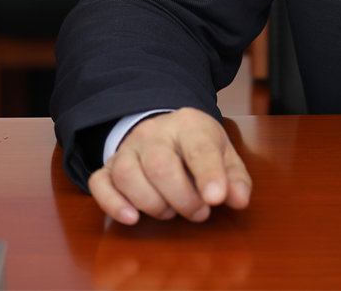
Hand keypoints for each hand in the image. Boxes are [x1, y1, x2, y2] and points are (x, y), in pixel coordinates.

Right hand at [87, 108, 251, 224]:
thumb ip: (235, 178)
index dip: (208, 174)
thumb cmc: (197, 147)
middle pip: (160, 164)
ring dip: (152, 203)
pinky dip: (113, 203)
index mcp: (189, 124)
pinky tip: (132, 217)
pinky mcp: (108, 167)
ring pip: (128, 175)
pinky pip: (100, 183)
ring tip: (170, 212)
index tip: (217, 198)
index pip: (199, 147)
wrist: (165, 131)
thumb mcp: (224, 155)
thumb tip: (240, 200)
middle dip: (181, 197)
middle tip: (199, 212)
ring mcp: (127, 148)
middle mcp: (154, 132)